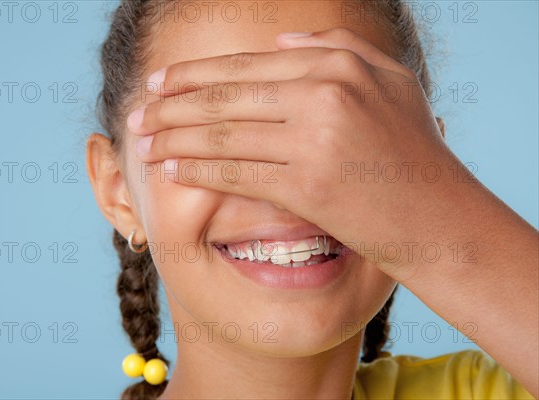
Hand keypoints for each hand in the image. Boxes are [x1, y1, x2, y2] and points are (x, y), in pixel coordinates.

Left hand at [127, 27, 470, 280]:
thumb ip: (337, 47)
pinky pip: (236, 174)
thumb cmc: (414, 150)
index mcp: (338, 65)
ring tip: (141, 143)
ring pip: (222, 134)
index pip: (247, 65)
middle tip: (136, 114)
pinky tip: (171, 171)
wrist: (438, 216)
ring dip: (174, 138)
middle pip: (225, 97)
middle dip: (170, 106)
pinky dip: (198, 171)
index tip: (160, 83)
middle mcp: (323, 95)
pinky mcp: (307, 186)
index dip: (195, 74)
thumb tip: (280, 37)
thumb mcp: (389, 81)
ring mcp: (314, 140)